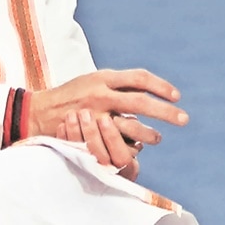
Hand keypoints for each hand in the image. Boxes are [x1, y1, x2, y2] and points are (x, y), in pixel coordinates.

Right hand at [26, 68, 188, 145]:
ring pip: (129, 126)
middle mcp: (100, 94)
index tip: (177, 96)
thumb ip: (120, 84)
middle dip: (165, 111)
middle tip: (184, 119)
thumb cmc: (73, 93)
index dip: (160, 86)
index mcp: (104, 76)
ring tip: (158, 138)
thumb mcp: (95, 79)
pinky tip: (136, 148)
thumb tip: (149, 88)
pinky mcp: (87, 133)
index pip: (139, 78)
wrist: (40, 111)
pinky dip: (128, 146)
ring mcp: (93, 115)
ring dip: (148, 134)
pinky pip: (113, 142)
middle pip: (140, 102)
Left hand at [58, 109, 143, 179]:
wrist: (101, 162)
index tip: (107, 118)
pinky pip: (65, 156)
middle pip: (100, 158)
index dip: (113, 138)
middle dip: (91, 133)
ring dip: (75, 133)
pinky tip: (62, 124)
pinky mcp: (72, 168)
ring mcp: (89, 173)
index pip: (122, 157)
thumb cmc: (122, 142)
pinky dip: (64, 139)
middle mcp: (109, 173)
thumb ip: (133, 128)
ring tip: (72, 114)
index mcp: (128, 167)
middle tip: (86, 113)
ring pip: (81, 157)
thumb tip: (135, 105)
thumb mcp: (132, 139)